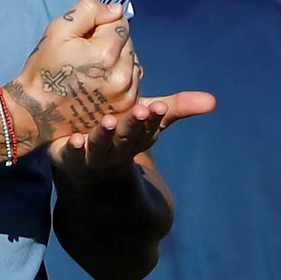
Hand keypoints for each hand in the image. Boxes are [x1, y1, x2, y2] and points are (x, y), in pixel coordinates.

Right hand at [4, 0, 140, 146]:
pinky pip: (133, 81)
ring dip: (118, 61)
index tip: (85, 38)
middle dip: (111, 43)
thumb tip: (116, 9)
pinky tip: (101, 83)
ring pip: (132, 62)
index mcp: (106, 53)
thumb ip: (89, 11)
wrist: (37, 111)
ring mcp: (126, 95)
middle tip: (86, 56)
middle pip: (128, 43)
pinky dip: (121, 78)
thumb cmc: (45, 69)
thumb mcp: (58, 31)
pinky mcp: (126, 107)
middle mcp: (122, 75)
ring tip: (92, 71)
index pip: (120, 23)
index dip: (102, 25)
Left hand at [48, 91, 215, 179]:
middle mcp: (116, 149)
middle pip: (128, 137)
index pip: (149, 128)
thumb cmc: (121, 139)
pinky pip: (72, 155)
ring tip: (110, 122)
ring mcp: (92, 156)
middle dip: (134, 125)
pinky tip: (77, 140)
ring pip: (101, 145)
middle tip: (142, 110)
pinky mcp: (67, 158)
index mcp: (136, 138)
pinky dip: (75, 149)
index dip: (154, 118)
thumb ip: (176, 108)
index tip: (159, 107)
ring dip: (106, 135)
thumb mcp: (149, 121)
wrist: (89, 178)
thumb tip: (213, 101)